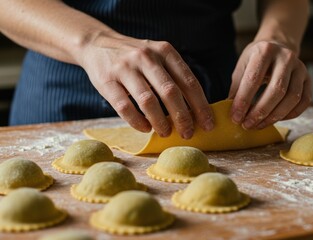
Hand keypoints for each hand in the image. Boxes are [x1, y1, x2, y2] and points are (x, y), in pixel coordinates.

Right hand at [78, 33, 213, 138]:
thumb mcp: (159, 57)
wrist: (97, 44)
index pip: (189, 81)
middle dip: (183, 117)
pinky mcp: (106, 81)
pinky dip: (137, 121)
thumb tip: (196, 111)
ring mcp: (125, 68)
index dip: (201, 105)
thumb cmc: (137, 59)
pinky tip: (145, 128)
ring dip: (160, 122)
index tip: (208, 123)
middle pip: (170, 92)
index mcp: (165, 51)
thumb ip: (175, 77)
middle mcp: (146, 57)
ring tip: (166, 133)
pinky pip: (124, 107)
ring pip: (147, 101)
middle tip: (188, 133)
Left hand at [228, 40, 310, 128]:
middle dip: (260, 112)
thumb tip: (233, 113)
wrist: (277, 46)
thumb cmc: (256, 60)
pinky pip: (304, 101)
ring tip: (258, 125)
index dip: (244, 101)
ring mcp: (300, 67)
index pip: (254, 79)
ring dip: (275, 116)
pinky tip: (276, 119)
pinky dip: (290, 114)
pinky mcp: (308, 78)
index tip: (236, 117)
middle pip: (277, 90)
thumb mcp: (242, 67)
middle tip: (247, 125)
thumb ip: (237, 88)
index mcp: (265, 50)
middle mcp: (286, 57)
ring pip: (292, 98)